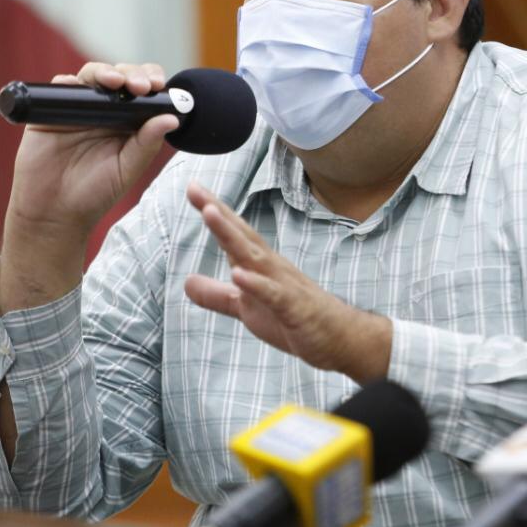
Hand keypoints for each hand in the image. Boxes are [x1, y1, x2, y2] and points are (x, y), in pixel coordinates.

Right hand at [0, 62, 178, 312]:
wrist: (53, 212)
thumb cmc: (94, 193)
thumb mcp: (126, 170)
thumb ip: (147, 144)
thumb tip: (172, 118)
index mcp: (127, 121)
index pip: (143, 91)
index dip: (151, 80)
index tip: (157, 85)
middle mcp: (104, 110)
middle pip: (120, 76)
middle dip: (132, 73)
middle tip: (140, 86)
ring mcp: (77, 108)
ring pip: (91, 75)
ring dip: (104, 72)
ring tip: (114, 82)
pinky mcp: (50, 111)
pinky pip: (58, 88)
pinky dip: (67, 82)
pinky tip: (76, 86)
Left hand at [182, 182, 391, 380]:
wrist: (340, 339)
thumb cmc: (294, 318)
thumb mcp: (245, 309)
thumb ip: (217, 295)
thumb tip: (186, 282)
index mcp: (260, 265)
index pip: (234, 233)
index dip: (212, 211)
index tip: (192, 188)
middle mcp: (272, 267)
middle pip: (242, 235)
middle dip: (218, 212)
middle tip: (194, 188)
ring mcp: (284, 285)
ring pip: (255, 256)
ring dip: (232, 235)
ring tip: (210, 213)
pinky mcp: (295, 308)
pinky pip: (274, 295)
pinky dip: (256, 284)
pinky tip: (238, 274)